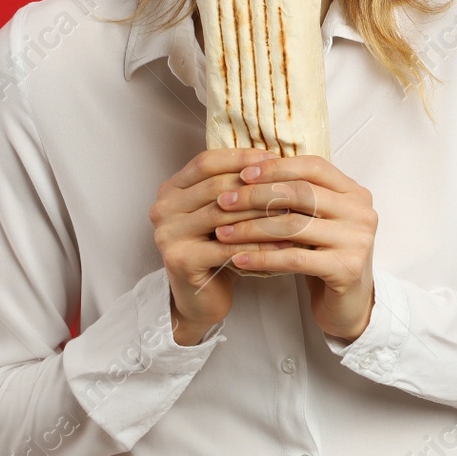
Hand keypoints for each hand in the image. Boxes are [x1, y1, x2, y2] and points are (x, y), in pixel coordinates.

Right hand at [149, 147, 295, 344]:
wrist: (200, 299)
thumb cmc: (217, 250)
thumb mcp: (223, 212)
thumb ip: (235, 185)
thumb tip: (277, 158)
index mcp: (171, 189)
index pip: (207, 161)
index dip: (241, 157)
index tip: (275, 159)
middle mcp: (163, 208)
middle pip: (216, 185)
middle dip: (256, 185)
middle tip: (290, 186)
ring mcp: (167, 234)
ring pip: (223, 214)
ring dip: (261, 213)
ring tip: (293, 212)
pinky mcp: (180, 260)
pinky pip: (227, 247)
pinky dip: (258, 244)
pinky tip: (284, 245)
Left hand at [213, 154, 377, 340]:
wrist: (348, 303)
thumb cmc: (325, 256)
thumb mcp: (316, 221)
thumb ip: (298, 197)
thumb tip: (248, 173)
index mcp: (355, 193)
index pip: (313, 167)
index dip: (277, 167)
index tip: (243, 174)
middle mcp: (361, 212)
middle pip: (301, 193)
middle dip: (257, 196)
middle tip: (224, 201)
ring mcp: (357, 241)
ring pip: (294, 226)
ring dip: (252, 228)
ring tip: (223, 232)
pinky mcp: (346, 269)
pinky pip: (294, 259)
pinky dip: (262, 258)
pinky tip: (238, 258)